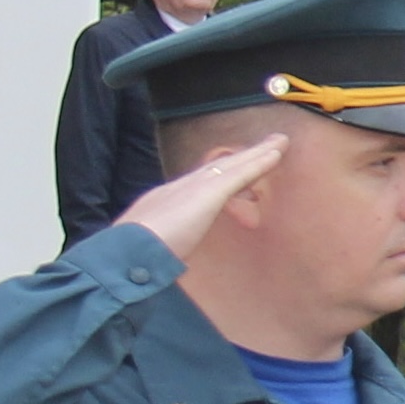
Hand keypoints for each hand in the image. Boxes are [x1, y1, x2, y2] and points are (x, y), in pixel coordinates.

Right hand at [121, 133, 286, 263]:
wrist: (125, 250)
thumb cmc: (133, 256)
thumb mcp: (152, 249)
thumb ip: (165, 247)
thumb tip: (170, 258)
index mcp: (164, 202)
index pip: (198, 184)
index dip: (219, 175)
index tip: (236, 168)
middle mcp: (178, 188)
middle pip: (217, 167)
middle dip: (242, 157)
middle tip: (266, 146)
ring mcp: (192, 188)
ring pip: (231, 165)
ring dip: (257, 154)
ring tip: (279, 144)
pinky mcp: (207, 193)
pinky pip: (239, 174)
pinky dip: (258, 163)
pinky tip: (276, 155)